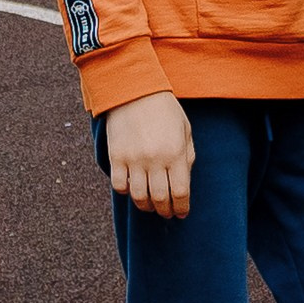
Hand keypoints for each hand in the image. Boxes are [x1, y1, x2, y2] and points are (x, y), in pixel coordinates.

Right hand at [105, 90, 194, 215]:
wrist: (135, 90)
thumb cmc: (165, 110)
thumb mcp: (185, 131)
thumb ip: (186, 158)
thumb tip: (183, 185)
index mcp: (176, 153)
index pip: (181, 192)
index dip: (182, 207)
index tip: (182, 213)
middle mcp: (155, 159)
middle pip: (160, 198)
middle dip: (165, 210)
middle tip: (166, 212)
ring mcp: (134, 159)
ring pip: (139, 196)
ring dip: (146, 206)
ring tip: (150, 205)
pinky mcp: (116, 156)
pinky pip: (119, 186)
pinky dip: (126, 192)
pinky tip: (132, 189)